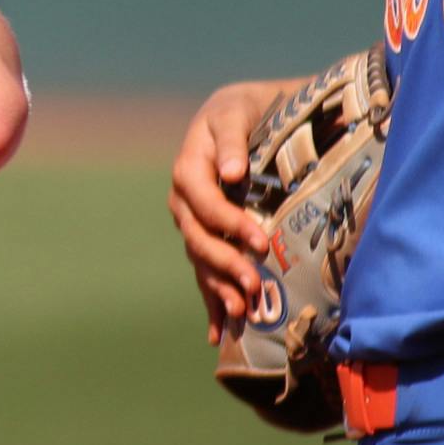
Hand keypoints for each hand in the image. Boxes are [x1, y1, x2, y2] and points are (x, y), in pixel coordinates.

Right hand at [168, 81, 289, 344]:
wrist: (241, 116)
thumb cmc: (242, 111)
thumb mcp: (235, 113)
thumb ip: (232, 141)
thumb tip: (232, 173)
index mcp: (188, 170)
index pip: (204, 204)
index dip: (229, 224)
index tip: (259, 240)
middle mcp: (184, 202)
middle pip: (199, 239)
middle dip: (225, 264)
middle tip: (254, 284)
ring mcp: (193, 223)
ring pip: (200, 261)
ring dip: (218, 289)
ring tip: (241, 312)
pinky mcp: (207, 238)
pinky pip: (204, 272)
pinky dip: (211, 302)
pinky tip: (217, 334)